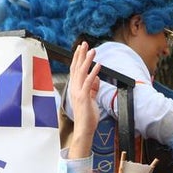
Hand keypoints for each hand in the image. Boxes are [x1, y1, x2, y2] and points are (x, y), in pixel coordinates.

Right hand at [67, 42, 100, 159]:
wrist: (84, 128)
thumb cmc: (87, 116)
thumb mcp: (91, 99)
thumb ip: (93, 89)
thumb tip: (96, 78)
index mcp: (75, 88)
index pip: (75, 70)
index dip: (78, 58)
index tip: (81, 48)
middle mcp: (75, 88)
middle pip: (76, 67)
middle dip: (80, 54)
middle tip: (84, 43)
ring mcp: (78, 92)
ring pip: (82, 72)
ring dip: (87, 60)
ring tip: (92, 50)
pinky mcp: (84, 97)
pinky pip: (89, 82)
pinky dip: (93, 73)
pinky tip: (98, 66)